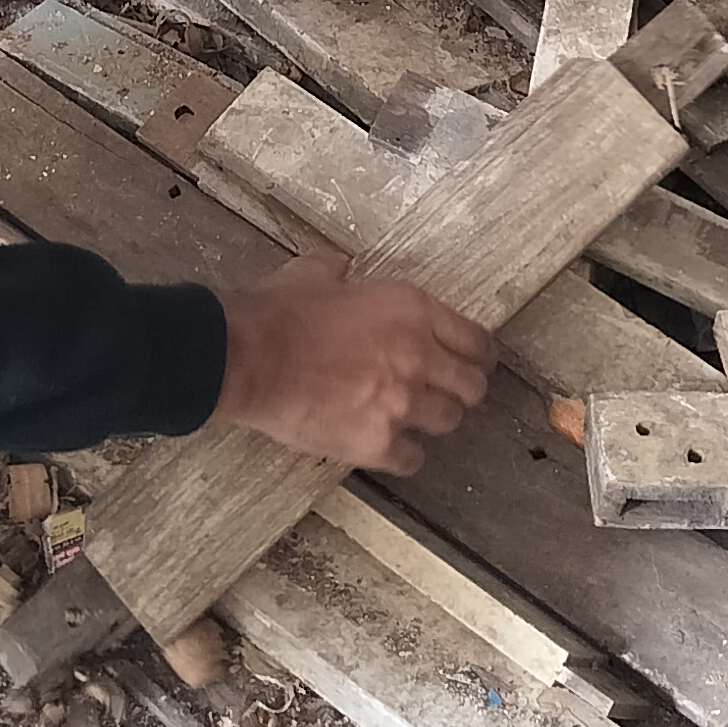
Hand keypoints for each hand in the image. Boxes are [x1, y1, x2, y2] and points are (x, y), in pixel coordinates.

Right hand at [213, 254, 492, 472]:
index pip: (476, 341)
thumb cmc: (279, 310)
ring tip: (413, 418)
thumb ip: (342, 272)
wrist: (248, 355)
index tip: (473, 363)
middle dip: (462, 391)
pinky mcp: (377, 443)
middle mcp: (419, 356)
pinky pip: (412, 458)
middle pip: (472, 388)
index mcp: (413, 310)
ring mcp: (402, 403)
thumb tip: (339, 267)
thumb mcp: (318, 272)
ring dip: (433, 420)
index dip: (478, 356)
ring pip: (448, 422)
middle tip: (446, 394)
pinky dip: (404, 454)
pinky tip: (389, 446)